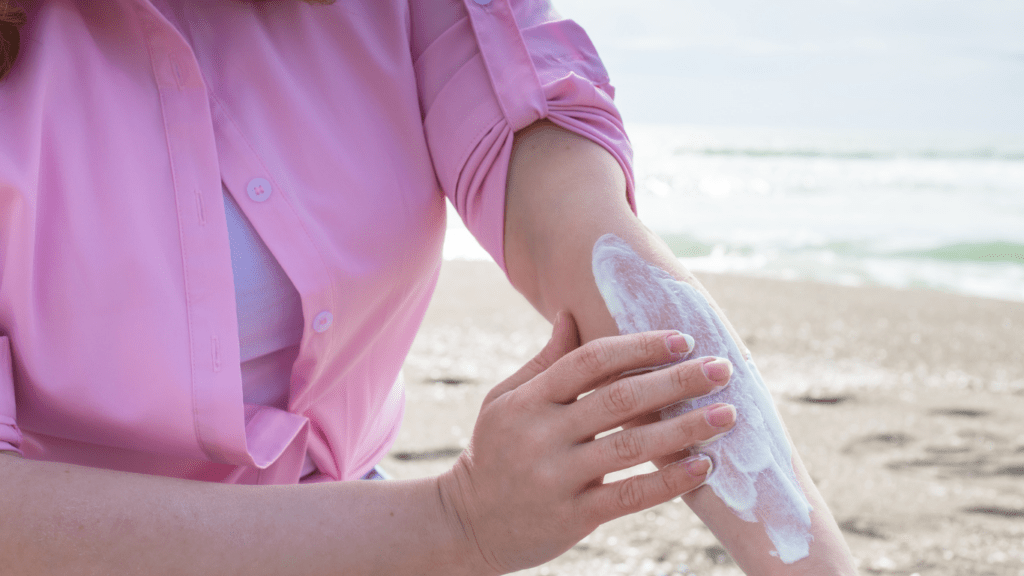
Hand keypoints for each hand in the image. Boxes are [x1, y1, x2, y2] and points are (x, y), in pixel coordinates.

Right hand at [436, 312, 736, 574]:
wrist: (467, 524)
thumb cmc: (495, 452)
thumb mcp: (506, 401)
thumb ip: (544, 362)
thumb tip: (572, 313)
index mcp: (528, 400)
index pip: (590, 361)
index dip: (639, 347)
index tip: (682, 339)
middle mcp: (542, 434)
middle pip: (619, 398)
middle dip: (676, 380)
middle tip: (722, 368)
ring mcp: (557, 477)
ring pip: (631, 446)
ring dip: (685, 428)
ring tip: (726, 414)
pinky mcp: (573, 517)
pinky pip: (630, 495)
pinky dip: (669, 480)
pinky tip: (703, 466)